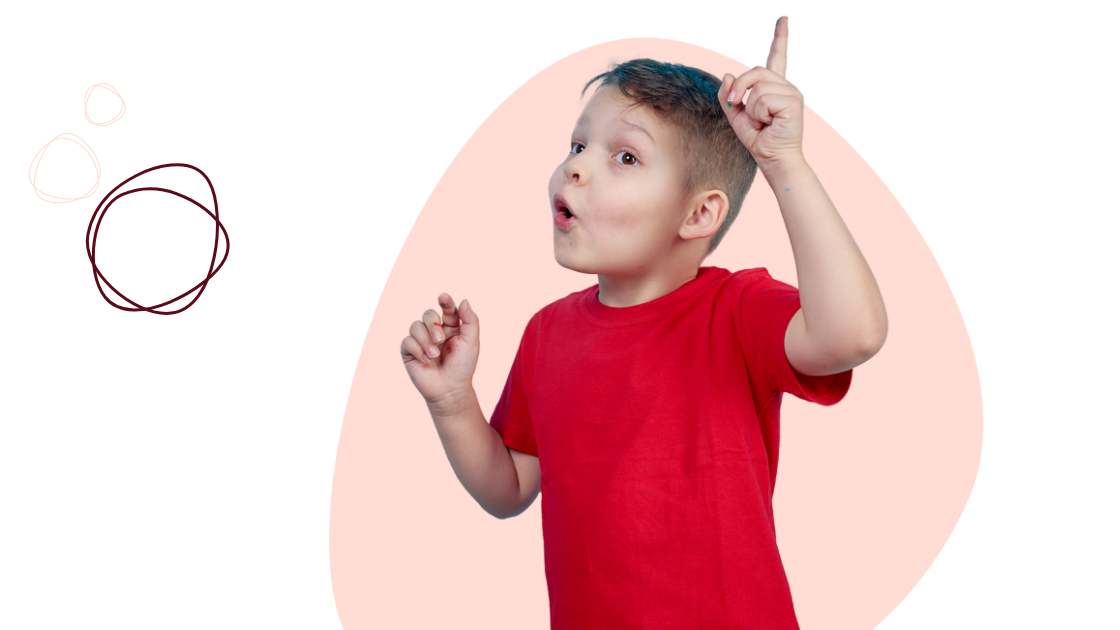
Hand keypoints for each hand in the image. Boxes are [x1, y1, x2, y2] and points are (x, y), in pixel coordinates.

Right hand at [400, 293, 480, 414]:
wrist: (451, 390)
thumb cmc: (463, 367)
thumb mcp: (471, 342)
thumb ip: (470, 321)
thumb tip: (464, 300)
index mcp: (451, 326)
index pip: (447, 308)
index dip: (445, 301)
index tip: (443, 297)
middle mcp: (434, 331)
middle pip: (428, 314)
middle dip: (433, 325)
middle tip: (441, 339)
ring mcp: (421, 341)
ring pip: (415, 326)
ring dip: (426, 340)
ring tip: (434, 355)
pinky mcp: (409, 352)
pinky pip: (407, 341)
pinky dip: (418, 349)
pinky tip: (427, 360)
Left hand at [718, 15, 804, 170]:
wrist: (772, 158)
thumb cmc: (758, 138)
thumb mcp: (736, 114)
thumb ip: (729, 94)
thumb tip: (728, 74)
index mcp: (775, 86)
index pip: (777, 56)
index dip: (780, 37)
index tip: (783, 19)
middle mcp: (786, 86)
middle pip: (755, 71)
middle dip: (739, 89)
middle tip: (739, 108)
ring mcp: (792, 92)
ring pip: (757, 88)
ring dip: (751, 109)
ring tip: (762, 122)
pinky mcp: (793, 102)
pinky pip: (763, 99)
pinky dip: (758, 114)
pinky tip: (769, 123)